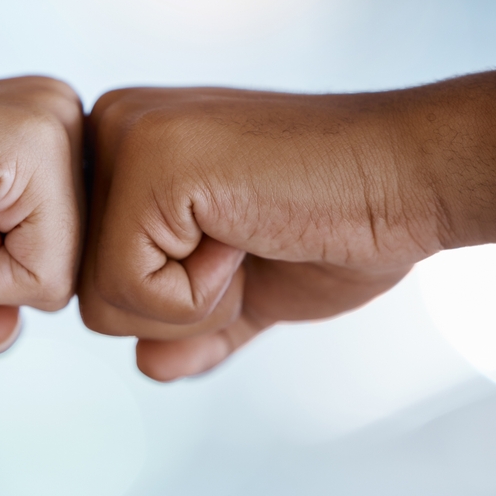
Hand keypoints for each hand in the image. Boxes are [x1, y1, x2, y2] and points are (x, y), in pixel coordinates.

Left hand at [78, 85, 443, 380]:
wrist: (410, 180)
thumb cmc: (336, 224)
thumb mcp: (247, 289)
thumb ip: (191, 326)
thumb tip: (147, 366)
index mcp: (121, 151)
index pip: (93, 278)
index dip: (173, 299)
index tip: (237, 241)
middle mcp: (107, 129)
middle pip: (85, 295)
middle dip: (175, 308)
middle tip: (245, 241)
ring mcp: (124, 138)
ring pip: (100, 301)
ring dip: (192, 302)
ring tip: (246, 233)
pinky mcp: (151, 161)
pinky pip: (130, 288)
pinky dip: (202, 294)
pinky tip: (247, 231)